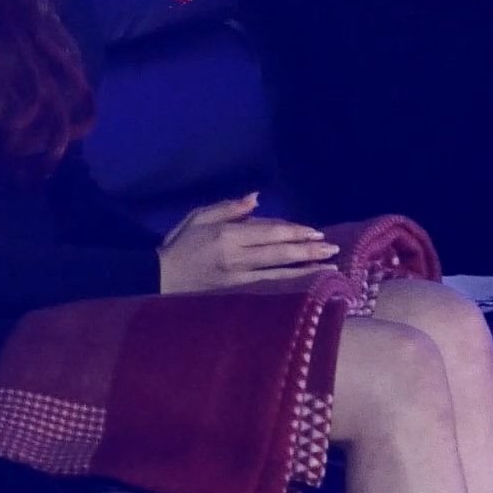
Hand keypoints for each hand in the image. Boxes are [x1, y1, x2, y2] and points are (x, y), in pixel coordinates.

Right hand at [156, 192, 336, 294]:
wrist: (160, 278)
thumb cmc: (179, 244)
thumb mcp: (197, 217)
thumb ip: (227, 208)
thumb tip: (255, 198)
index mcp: (226, 235)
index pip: (268, 232)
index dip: (293, 231)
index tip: (315, 231)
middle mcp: (236, 257)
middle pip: (279, 253)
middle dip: (308, 250)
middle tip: (332, 248)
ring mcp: (238, 279)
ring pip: (280, 273)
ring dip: (307, 270)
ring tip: (332, 268)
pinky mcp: (238, 294)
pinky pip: (270, 288)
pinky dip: (292, 286)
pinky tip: (309, 284)